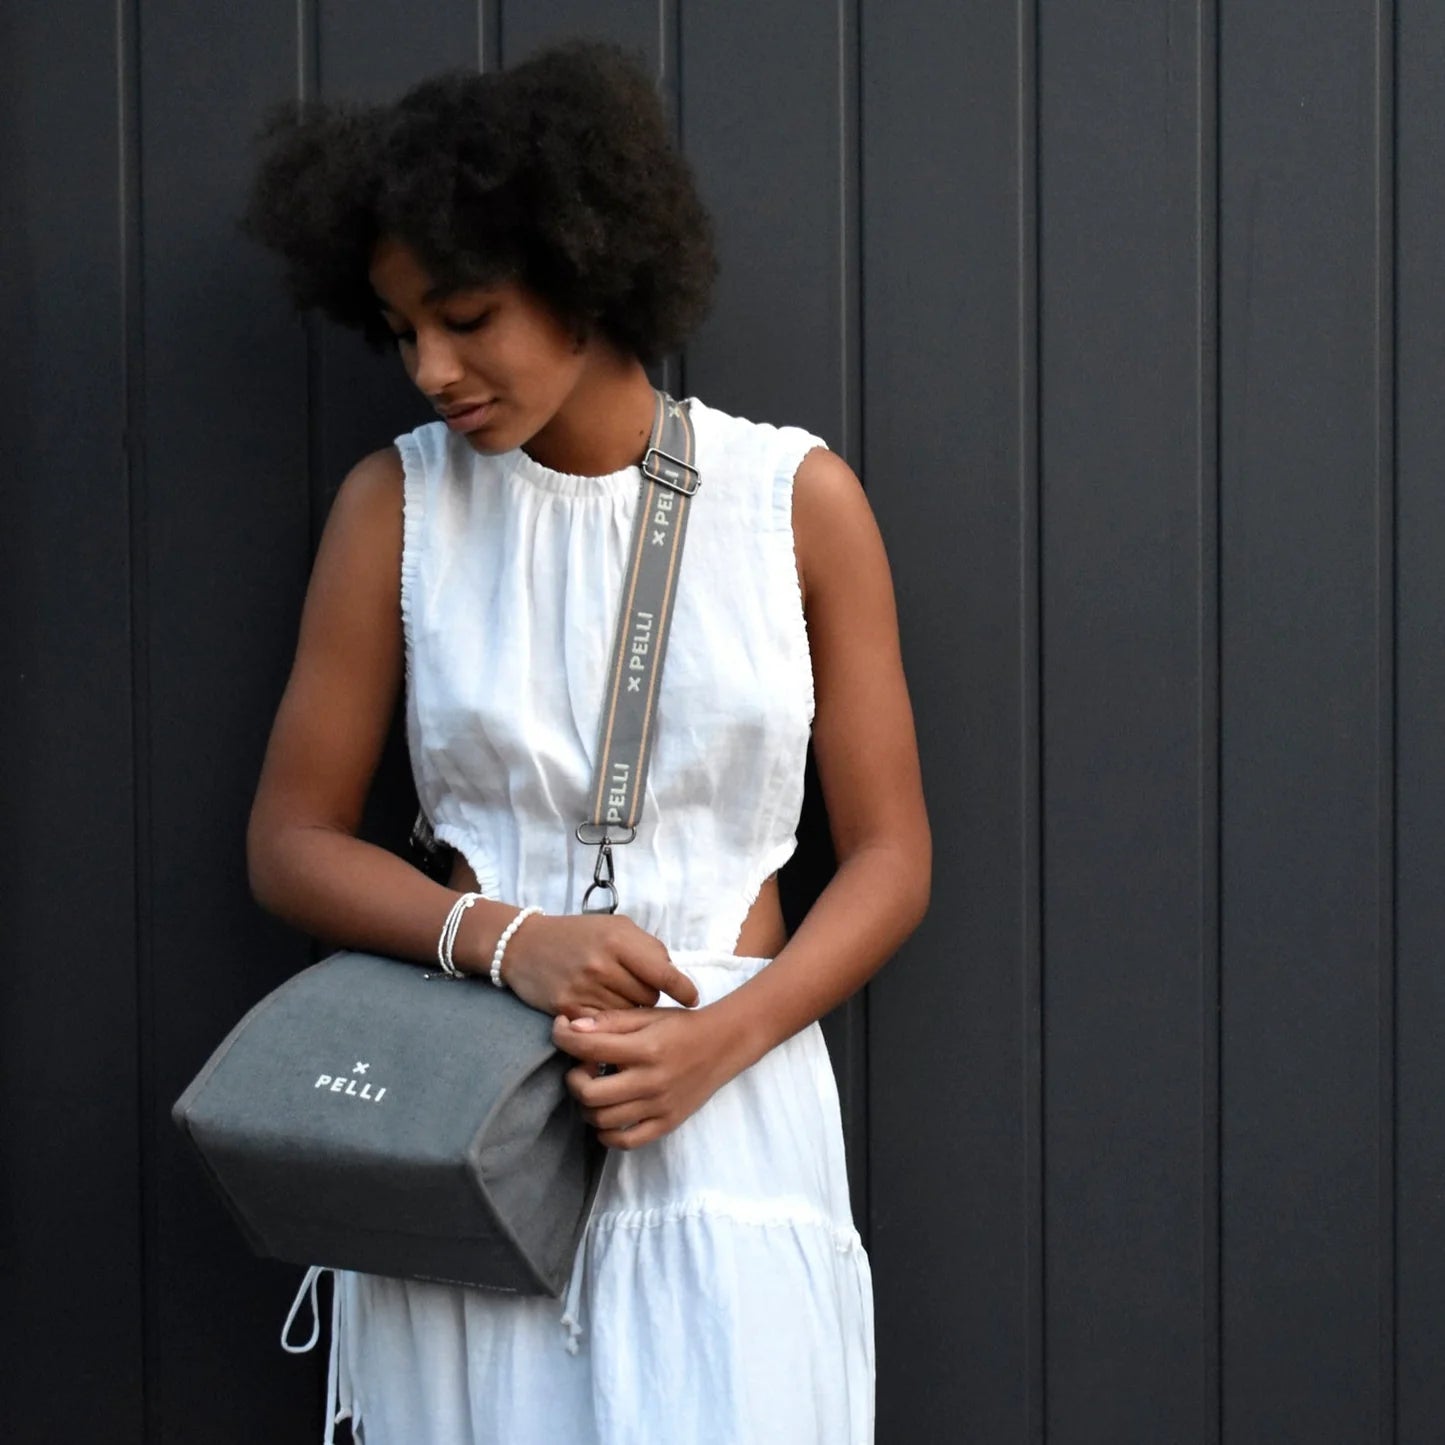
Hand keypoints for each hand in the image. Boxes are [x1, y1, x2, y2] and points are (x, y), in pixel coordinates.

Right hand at [497, 913, 698, 1019]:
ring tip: (618, 996)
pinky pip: (605, 1027)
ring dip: (631, 1011)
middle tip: (636, 987)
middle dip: (649, 996)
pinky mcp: (568, 1010)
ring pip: (630, 1016)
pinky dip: (610, 1024)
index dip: (683, 990)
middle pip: (648, 998)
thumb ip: (648, 949)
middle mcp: (602, 965)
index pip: (664, 974)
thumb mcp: (617, 927)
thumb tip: (675, 977)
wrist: (525, 945)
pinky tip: (605, 1010)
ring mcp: (584, 989)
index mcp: (618, 940)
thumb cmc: (580, 934)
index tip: (692, 999)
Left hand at [554, 1007, 744, 1149]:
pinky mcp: (667, 1123)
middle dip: (573, 1079)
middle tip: (580, 1068)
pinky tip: (606, 1116)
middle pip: (589, 1093)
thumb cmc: (681, 1026)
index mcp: (645, 1048)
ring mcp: (659, 1106)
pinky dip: (607, 1134)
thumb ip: (610, 1021)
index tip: (561, 1032)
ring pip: (602, 1120)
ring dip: (587, 1106)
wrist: (724, 1044)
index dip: (564, 1038)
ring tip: (595, 1089)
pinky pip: (627, 1141)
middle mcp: (651, 1080)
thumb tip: (571, 1028)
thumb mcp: (647, 1014)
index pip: (589, 1048)